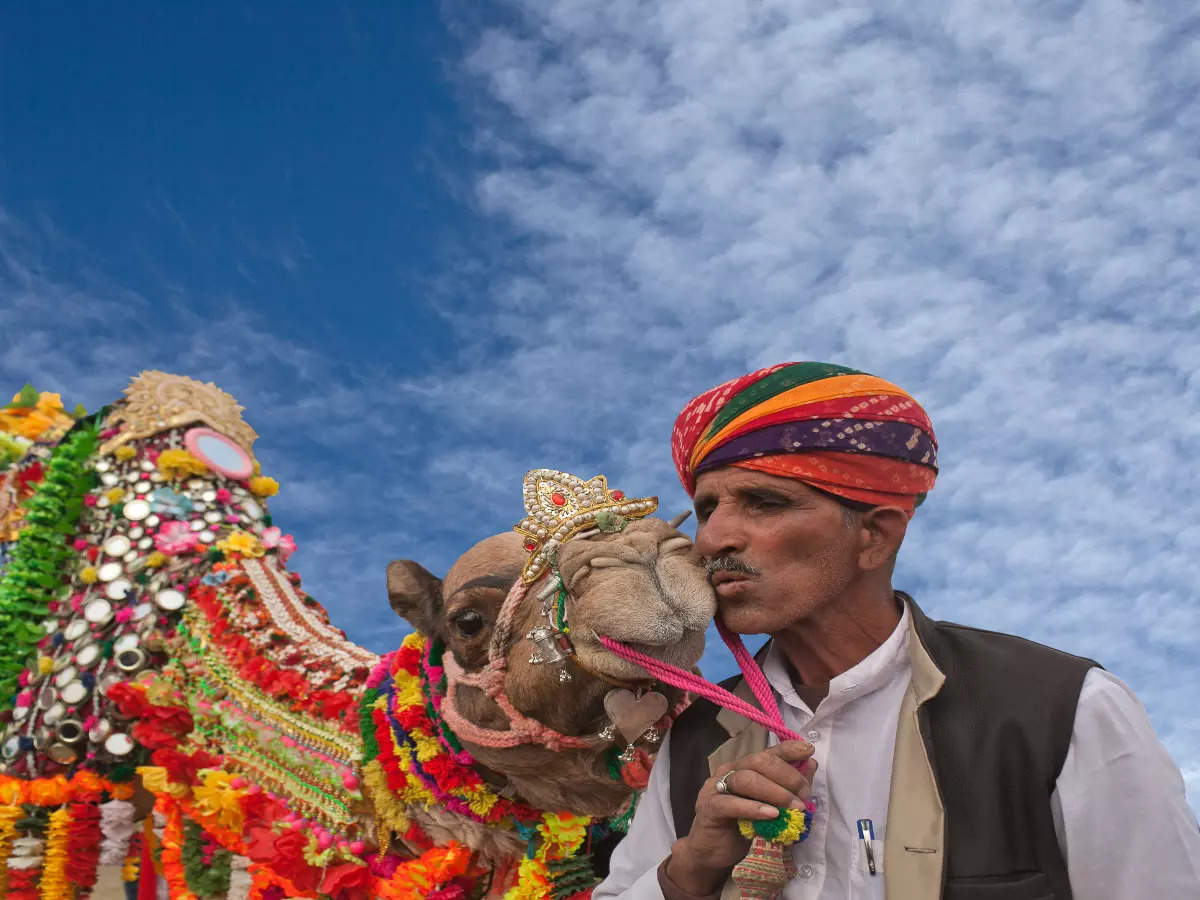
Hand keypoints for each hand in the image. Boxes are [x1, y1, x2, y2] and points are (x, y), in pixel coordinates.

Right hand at [665, 740, 815, 895]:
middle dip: (787, 775)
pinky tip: (771, 814)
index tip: (808, 750)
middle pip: (759, 761)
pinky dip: (753, 808)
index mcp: (744, 767)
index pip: (768, 753)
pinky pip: (731, 804)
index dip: (788, 749)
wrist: (713, 853)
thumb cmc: (743, 828)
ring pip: (747, 779)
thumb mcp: (771, 808)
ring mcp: (717, 788)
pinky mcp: (710, 807)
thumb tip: (810, 766)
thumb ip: (789, 788)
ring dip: (775, 792)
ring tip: (794, 807)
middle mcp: (730, 771)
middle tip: (804, 794)